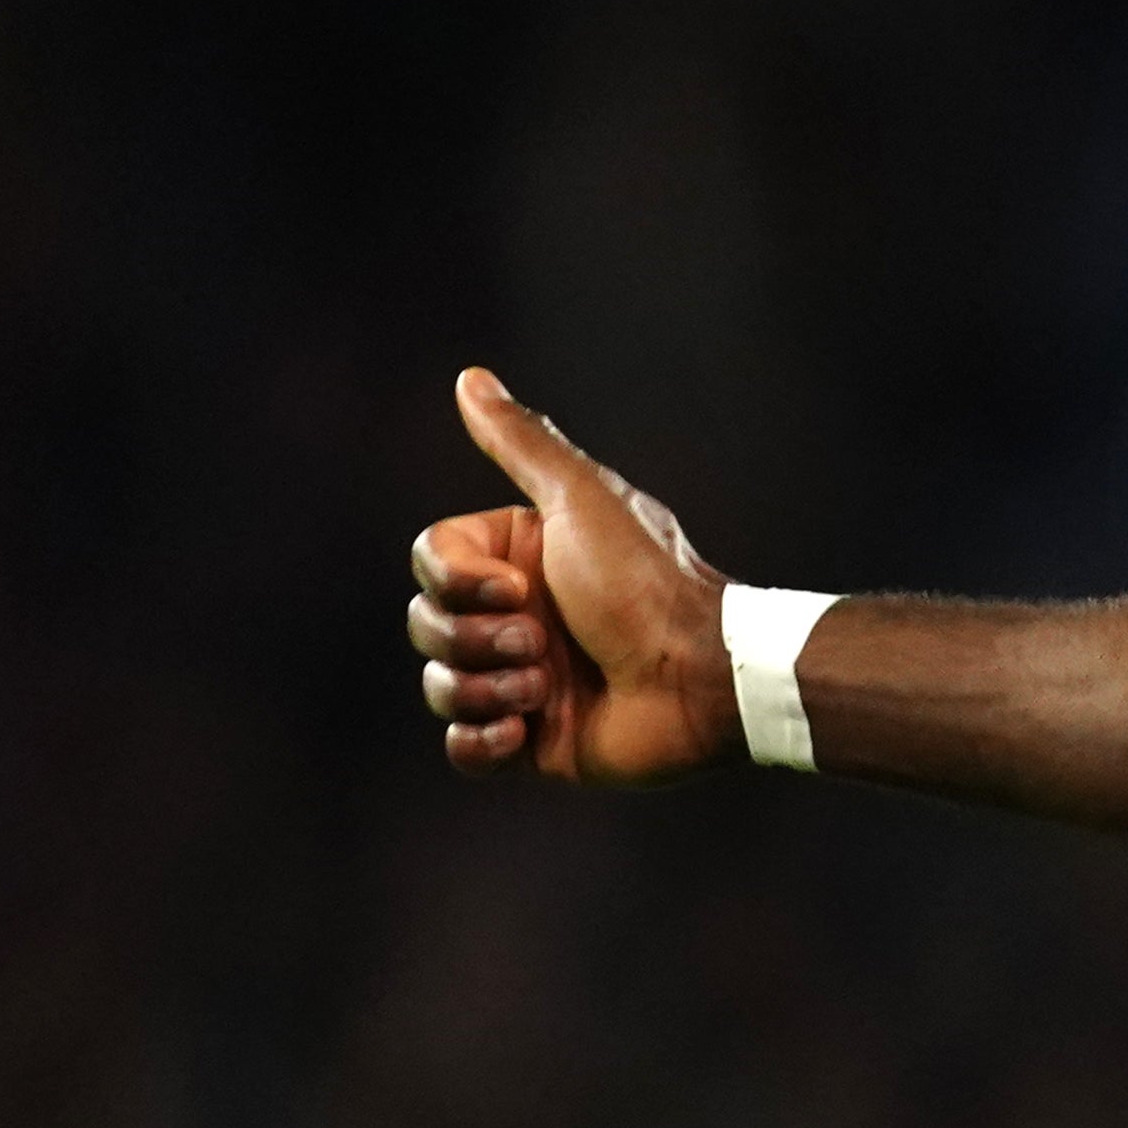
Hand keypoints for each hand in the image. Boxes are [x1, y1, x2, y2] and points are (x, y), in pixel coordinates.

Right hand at [407, 370, 737, 783]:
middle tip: (544, 644)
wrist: (701, 677)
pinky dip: (477, 743)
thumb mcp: (581, 499)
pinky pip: (463, 749)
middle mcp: (514, 615)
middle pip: (425, 623)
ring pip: (440, 684)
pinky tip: (517, 734)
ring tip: (545, 688)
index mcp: (517, 559)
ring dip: (485, 688)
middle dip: (475, 638)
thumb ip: (523, 443)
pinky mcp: (534, 740)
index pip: (429, 562)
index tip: (519, 589)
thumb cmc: (647, 583)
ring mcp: (521, 679)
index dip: (456, 581)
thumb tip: (471, 378)